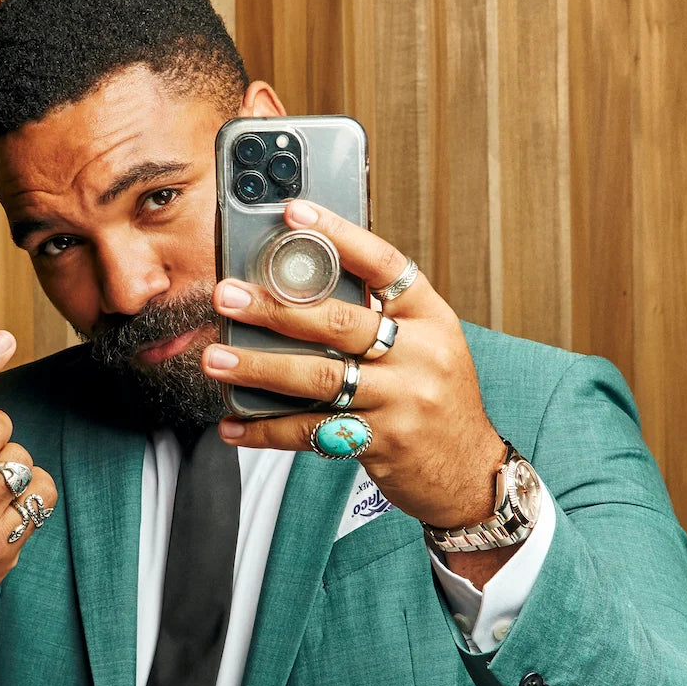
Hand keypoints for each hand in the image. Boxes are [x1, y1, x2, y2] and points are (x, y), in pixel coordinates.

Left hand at [203, 201, 505, 534]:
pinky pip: (313, 431)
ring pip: (320, 377)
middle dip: (276, 307)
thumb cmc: (437, 399)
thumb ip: (382, 317)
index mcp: (431, 316)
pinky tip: (235, 425)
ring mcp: (403, 399)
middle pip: (339, 322)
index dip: (339, 235)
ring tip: (217, 359)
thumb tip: (302, 288)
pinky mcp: (382, 441)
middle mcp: (421, 353)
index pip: (384, 264)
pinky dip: (267, 430)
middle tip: (228, 296)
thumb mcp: (428, 345)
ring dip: (260, 368)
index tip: (294, 214)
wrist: (469, 472)